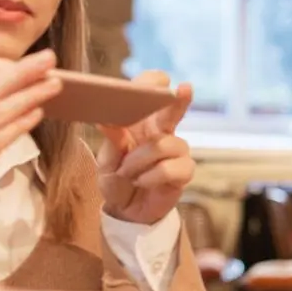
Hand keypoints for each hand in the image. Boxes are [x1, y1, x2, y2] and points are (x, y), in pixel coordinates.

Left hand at [99, 71, 194, 224]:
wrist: (126, 211)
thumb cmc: (117, 179)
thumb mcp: (106, 159)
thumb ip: (111, 140)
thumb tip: (106, 120)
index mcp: (141, 122)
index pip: (152, 97)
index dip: (155, 85)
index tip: (160, 80)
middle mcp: (162, 132)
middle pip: (174, 111)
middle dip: (180, 100)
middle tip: (185, 88)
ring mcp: (176, 151)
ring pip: (163, 145)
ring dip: (139, 161)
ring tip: (127, 173)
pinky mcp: (183, 171)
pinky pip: (169, 168)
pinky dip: (151, 177)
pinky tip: (142, 182)